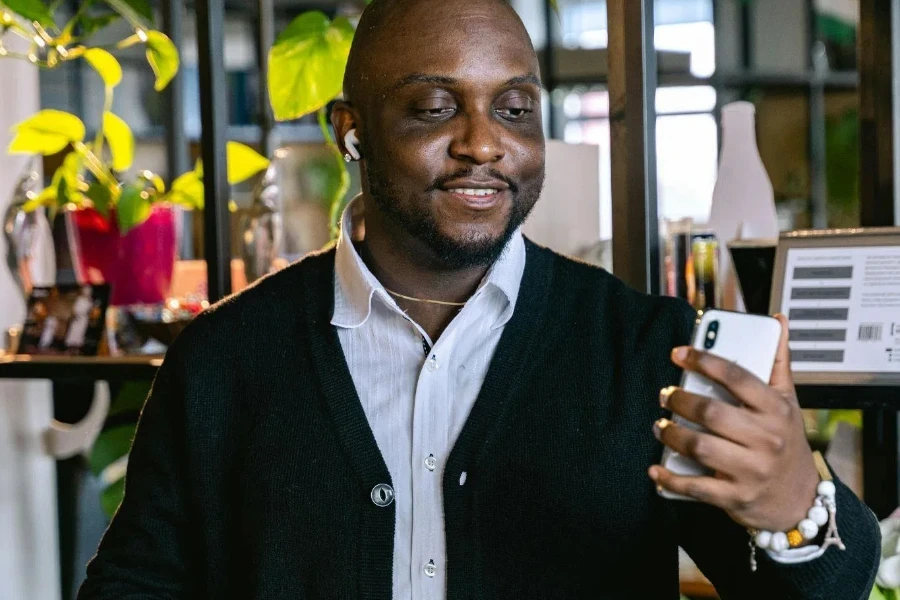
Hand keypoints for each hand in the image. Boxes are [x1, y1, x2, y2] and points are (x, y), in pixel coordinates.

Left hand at [649, 314, 819, 531]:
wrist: (800, 500)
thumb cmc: (786, 442)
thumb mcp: (788, 402)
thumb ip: (777, 361)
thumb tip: (777, 319)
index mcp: (777, 410)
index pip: (737, 377)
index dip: (704, 360)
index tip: (678, 354)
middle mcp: (766, 440)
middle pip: (711, 412)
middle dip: (680, 400)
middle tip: (665, 395)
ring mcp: (751, 470)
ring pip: (699, 446)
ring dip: (671, 434)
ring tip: (660, 425)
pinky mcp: (736, 497)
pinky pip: (696, 487)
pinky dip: (670, 478)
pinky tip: (655, 469)